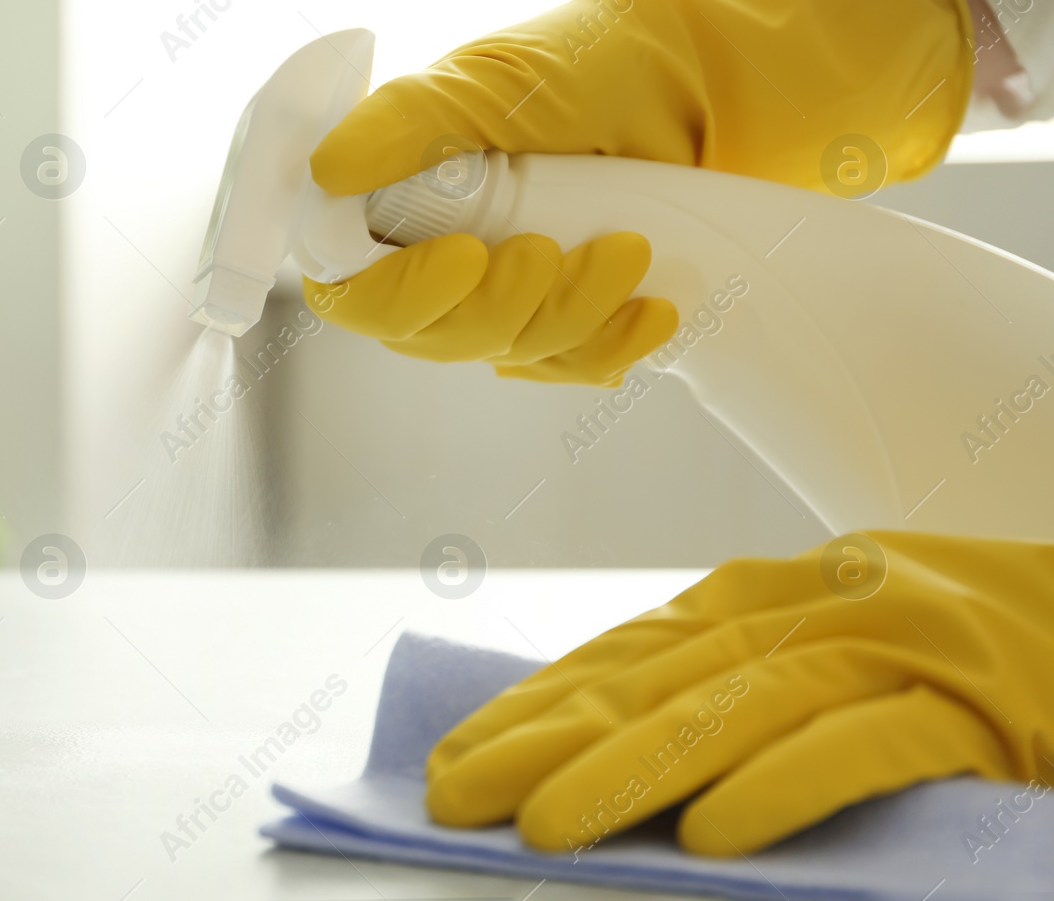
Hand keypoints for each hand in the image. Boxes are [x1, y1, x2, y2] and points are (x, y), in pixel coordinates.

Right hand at [305, 0, 969, 384]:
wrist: (707, 71)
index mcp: (405, 203)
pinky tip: (653, 311)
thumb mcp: (488, 80)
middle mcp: (447, 253)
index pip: (356, 290)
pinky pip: (573, 366)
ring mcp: (514, 288)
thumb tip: (325, 171)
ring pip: (509, 355)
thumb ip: (403, 124)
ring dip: (567, 319)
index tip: (462, 262)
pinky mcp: (578, 312)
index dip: (396, 298)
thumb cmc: (593, 59)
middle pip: (432, 338)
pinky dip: (610, 347)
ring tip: (627, 252)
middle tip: (551, 252)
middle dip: (499, 309)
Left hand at [425, 531, 1053, 855]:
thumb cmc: (957, 654)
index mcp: (775, 595)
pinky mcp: (976, 706)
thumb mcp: (830, 650)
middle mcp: (818, 605)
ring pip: (740, 705)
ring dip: (635, 767)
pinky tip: (711, 839)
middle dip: (548, 735)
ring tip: (548, 826)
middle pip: (662, 676)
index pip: (630, 653)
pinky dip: (783, 786)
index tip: (457, 754)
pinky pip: (864, 747)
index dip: (536, 703)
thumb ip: (730, 685)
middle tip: (457, 793)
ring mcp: (895, 648)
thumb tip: (600, 743)